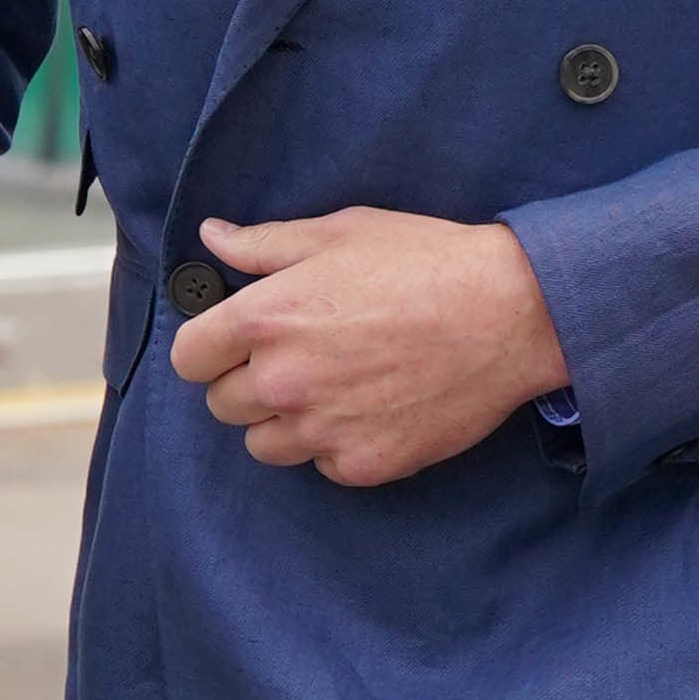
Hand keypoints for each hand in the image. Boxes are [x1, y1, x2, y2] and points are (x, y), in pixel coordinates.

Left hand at [169, 207, 565, 482]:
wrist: (510, 314)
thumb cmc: (426, 263)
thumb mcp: (339, 234)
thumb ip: (264, 244)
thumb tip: (213, 238)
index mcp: (264, 319)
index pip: (188, 356)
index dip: (207, 347)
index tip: (230, 343)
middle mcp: (283, 380)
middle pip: (222, 405)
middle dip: (247, 382)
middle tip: (297, 358)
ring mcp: (322, 428)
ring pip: (264, 445)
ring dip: (284, 422)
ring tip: (330, 389)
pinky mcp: (363, 464)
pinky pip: (322, 465)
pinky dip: (337, 444)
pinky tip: (371, 409)